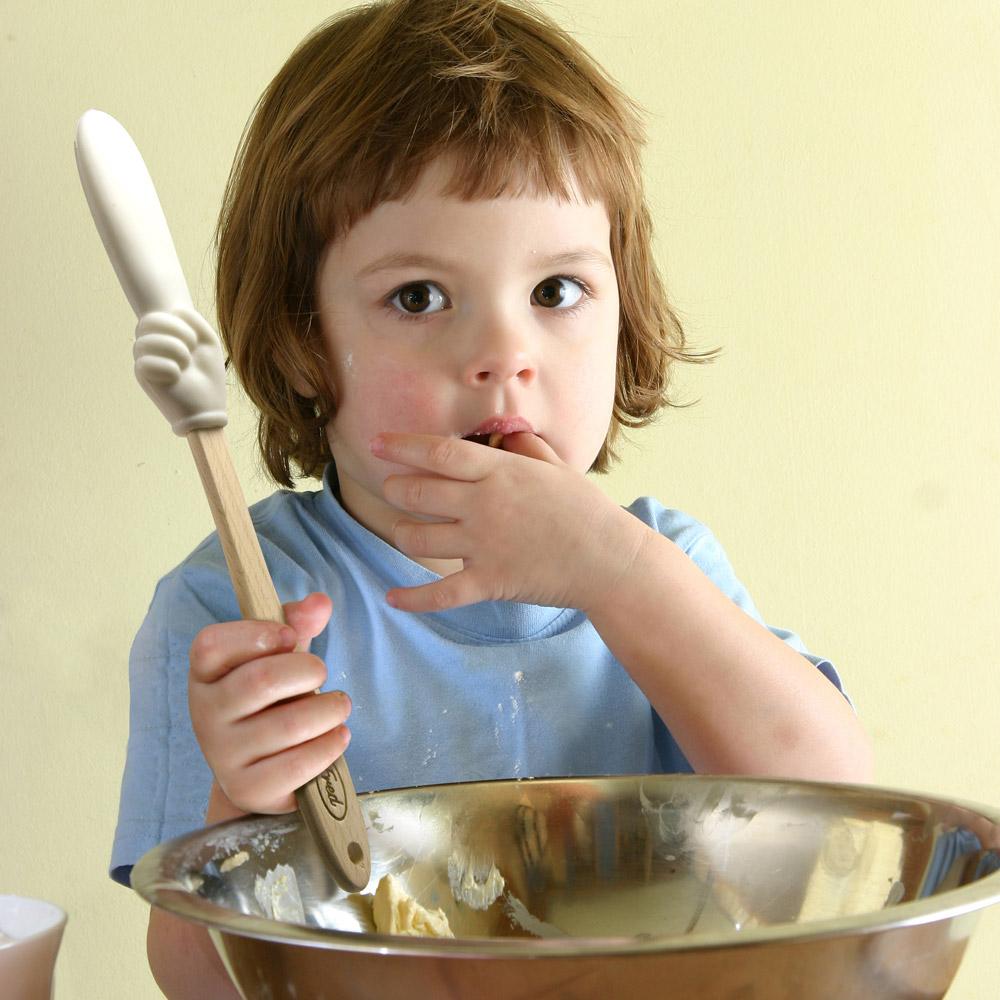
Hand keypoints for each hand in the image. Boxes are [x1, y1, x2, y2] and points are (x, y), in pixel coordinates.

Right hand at [133, 306, 226, 433]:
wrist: (208, 408)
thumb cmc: (209, 376)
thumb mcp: (208, 342)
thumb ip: (195, 321)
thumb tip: (176, 309)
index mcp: (165, 337)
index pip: (155, 316)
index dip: (175, 321)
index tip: (194, 338)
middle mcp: (152, 348)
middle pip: (146, 323)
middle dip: (175, 330)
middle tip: (191, 346)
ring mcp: (146, 362)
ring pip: (143, 342)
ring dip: (173, 349)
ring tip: (186, 363)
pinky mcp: (144, 378)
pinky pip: (145, 363)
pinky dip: (168, 367)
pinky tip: (178, 376)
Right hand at [188, 593, 350, 813]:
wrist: (263, 770)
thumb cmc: (273, 700)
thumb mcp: (280, 657)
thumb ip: (296, 624)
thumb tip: (319, 603)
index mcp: (206, 674)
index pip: (212, 644)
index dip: (258, 634)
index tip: (290, 638)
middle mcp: (205, 714)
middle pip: (261, 680)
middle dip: (308, 671)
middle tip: (321, 675)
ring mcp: (223, 756)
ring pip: (290, 724)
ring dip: (330, 710)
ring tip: (339, 707)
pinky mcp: (249, 789)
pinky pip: (299, 765)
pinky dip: (330, 746)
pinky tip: (338, 736)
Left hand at [373, 431, 646, 612]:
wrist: (609, 559)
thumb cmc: (586, 509)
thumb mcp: (556, 467)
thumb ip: (524, 448)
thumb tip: (504, 434)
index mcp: (501, 472)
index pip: (439, 453)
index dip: (402, 447)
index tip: (377, 444)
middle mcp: (484, 505)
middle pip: (418, 493)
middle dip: (395, 489)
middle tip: (391, 487)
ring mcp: (483, 545)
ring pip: (418, 539)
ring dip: (401, 533)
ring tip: (403, 530)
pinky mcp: (489, 582)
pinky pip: (439, 593)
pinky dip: (411, 598)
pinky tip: (392, 598)